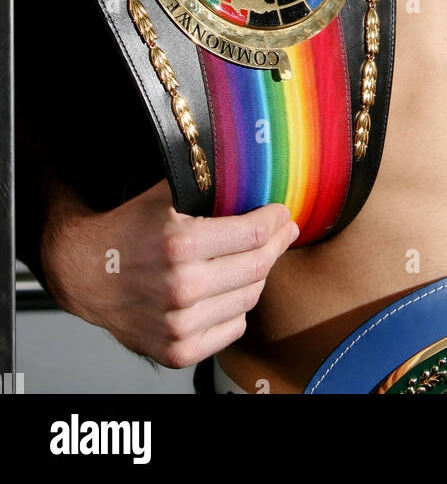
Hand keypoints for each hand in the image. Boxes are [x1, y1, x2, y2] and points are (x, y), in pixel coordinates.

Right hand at [40, 179, 298, 368]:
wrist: (85, 275)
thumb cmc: (128, 231)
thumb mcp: (165, 195)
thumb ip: (207, 183)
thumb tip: (250, 171)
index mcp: (180, 244)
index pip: (252, 233)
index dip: (275, 220)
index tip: (282, 213)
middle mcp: (181, 288)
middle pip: (256, 267)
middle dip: (277, 244)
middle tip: (284, 231)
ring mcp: (179, 325)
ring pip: (249, 298)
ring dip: (259, 275)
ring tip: (257, 257)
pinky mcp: (177, 351)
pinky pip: (232, 328)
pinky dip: (239, 308)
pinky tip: (232, 289)